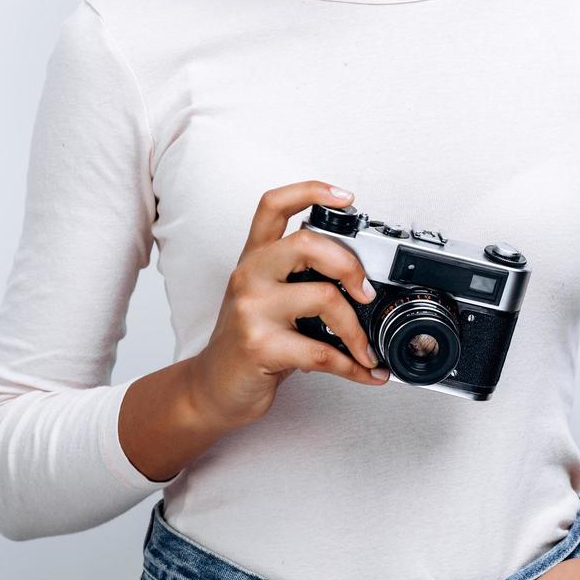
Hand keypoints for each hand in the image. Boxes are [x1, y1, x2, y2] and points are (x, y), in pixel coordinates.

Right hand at [187, 180, 389, 429]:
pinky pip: (322, 352)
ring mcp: (252, 309)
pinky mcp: (259, 346)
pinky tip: (364, 372)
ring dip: (357, 330)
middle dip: (350, 266)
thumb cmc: (249, 341)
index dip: (311, 191)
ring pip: (323, 298)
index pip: (274, 205)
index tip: (346, 197)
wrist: (212, 388)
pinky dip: (353, 366)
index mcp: (255, 258)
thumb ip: (302, 280)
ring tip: (366, 349)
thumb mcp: (268, 299)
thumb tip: (365, 284)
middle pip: (306, 243)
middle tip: (366, 293)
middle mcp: (251, 276)